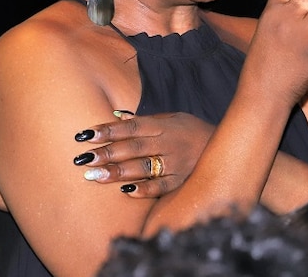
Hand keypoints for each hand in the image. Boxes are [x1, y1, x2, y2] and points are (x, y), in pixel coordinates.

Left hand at [73, 111, 213, 197]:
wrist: (225, 144)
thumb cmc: (192, 130)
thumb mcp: (172, 118)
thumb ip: (144, 120)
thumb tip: (116, 115)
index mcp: (163, 126)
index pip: (131, 127)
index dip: (108, 130)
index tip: (85, 135)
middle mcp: (168, 143)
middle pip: (133, 148)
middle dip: (107, 153)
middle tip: (83, 159)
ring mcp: (176, 162)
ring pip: (144, 167)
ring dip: (119, 172)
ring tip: (95, 176)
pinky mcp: (182, 180)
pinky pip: (162, 186)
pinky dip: (146, 189)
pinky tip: (127, 192)